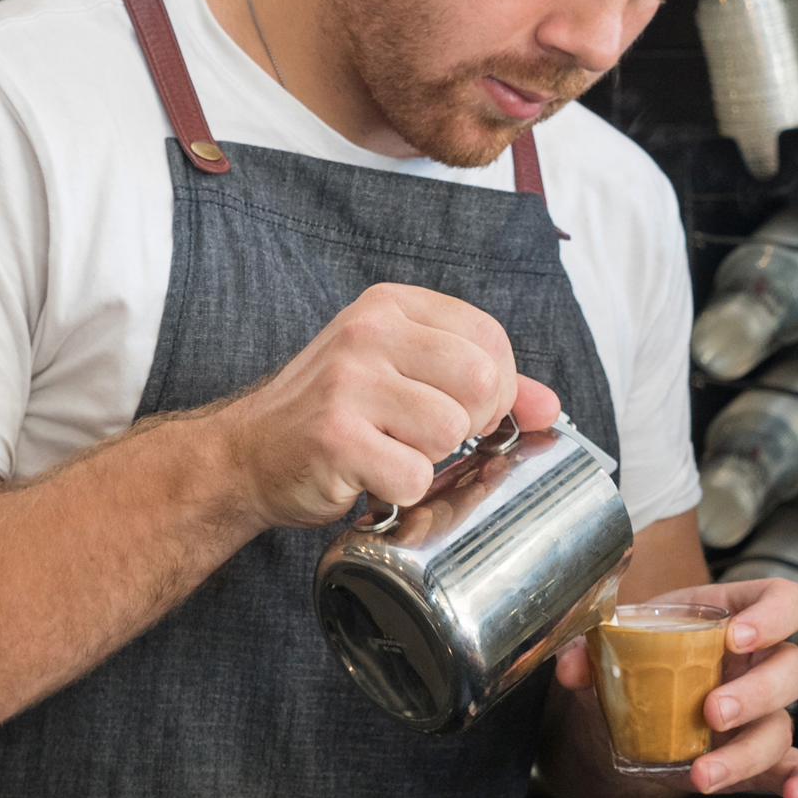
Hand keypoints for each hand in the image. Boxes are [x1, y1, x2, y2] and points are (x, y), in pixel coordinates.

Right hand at [213, 283, 560, 531]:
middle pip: (480, 381)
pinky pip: (413, 475)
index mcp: (389, 305)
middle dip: (471, 425)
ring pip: (449, 431)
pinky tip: (370, 477)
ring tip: (391, 453)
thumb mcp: (401, 374)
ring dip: (430, 460)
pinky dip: (401, 492)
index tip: (466, 410)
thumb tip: (550, 406)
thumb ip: (477, 382)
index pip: (490, 336)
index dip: (497, 387)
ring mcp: (347, 383)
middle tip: (432, 439)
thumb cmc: (332, 414)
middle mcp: (367, 332)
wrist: (247, 453)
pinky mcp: (332, 437)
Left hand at [555, 576, 797, 797]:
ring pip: (782, 726)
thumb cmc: (628, 666)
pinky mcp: (760, 758)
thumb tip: (571, 666)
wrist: (616, 721)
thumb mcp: (606, 649)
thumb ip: (587, 651)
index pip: (782, 599)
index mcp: (728, 617)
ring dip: (747, 752)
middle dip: (757, 691)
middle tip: (711, 710)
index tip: (738, 635)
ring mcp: (762, 713)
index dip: (774, 614)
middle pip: (792, 667)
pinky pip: (797, 769)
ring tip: (704, 773)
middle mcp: (755, 663)